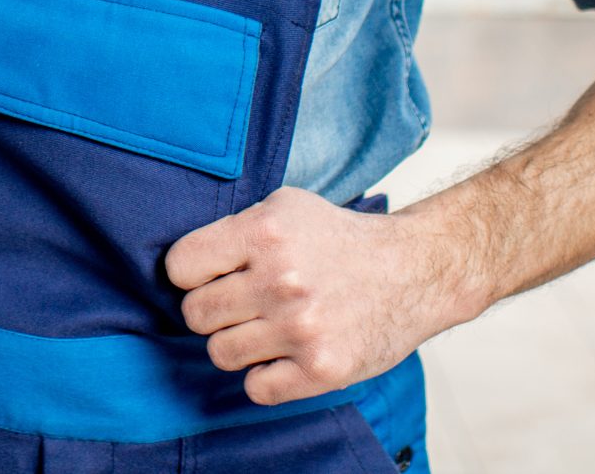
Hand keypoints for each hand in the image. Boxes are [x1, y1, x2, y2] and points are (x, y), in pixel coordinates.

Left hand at [164, 188, 472, 404]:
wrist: (414, 271)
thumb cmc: (341, 239)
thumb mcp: (285, 207)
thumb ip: (234, 229)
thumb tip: (183, 265)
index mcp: (265, 233)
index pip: (181, 267)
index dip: (192, 274)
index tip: (214, 275)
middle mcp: (280, 280)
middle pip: (196, 315)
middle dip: (214, 311)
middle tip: (244, 304)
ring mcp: (301, 328)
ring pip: (220, 353)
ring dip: (238, 344)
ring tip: (267, 328)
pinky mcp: (323, 368)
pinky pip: (256, 388)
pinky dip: (264, 376)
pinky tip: (284, 355)